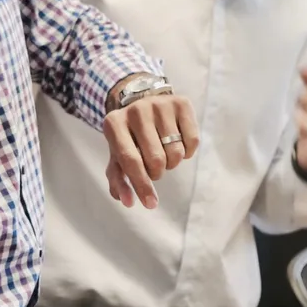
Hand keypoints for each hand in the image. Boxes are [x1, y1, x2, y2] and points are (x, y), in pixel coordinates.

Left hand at [103, 93, 199, 209]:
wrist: (143, 101)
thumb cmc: (129, 137)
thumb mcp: (118, 155)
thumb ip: (119, 180)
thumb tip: (128, 202)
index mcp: (114, 123)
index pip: (130, 160)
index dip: (141, 185)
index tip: (150, 204)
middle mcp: (136, 110)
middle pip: (156, 160)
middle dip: (157, 173)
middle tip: (154, 168)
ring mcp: (160, 104)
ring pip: (176, 153)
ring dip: (172, 163)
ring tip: (164, 153)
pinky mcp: (182, 103)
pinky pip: (192, 142)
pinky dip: (187, 151)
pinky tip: (178, 143)